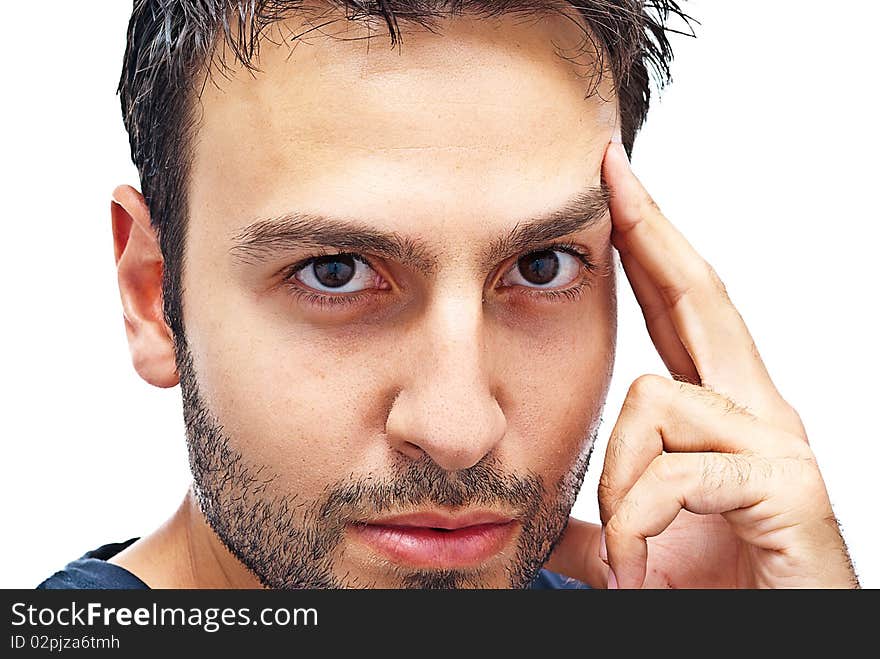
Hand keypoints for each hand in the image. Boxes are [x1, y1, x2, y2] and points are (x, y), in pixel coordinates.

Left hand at [545, 140, 858, 588]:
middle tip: (612, 170)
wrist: (774, 644)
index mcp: (718, 415)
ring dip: (617, 480)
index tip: (611, 190)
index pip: (679, 311)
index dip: (648, 248)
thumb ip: (606, 514)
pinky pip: (676, 466)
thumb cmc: (720, 591)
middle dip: (653, 229)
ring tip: (626, 549)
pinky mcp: (785, 486)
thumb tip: (557, 516)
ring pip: (654, 399)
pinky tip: (641, 562)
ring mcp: (775, 445)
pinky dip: (640, 517)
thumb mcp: (642, 540)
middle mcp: (755, 413)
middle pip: (701, 296)